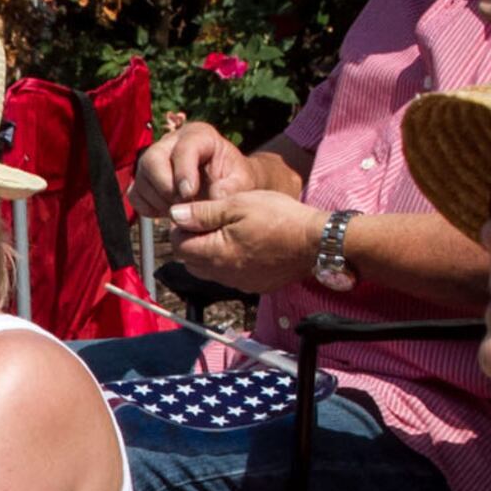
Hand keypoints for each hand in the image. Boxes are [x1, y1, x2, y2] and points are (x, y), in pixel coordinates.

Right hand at [132, 117, 256, 215]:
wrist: (225, 185)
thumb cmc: (235, 180)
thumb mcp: (243, 181)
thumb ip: (233, 187)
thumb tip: (216, 196)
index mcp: (198, 135)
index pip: (183, 148)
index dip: (183, 172)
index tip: (189, 194)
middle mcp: (171, 143)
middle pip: (152, 159)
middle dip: (165, 187)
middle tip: (183, 205)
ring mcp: (155, 159)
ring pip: (141, 177)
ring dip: (158, 200)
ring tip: (180, 210)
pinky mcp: (146, 178)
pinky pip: (135, 193)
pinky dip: (147, 207)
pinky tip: (167, 211)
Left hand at [166, 189, 324, 293]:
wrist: (316, 241)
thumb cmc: (279, 217)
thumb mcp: (237, 205)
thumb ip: (203, 213)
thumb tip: (175, 216)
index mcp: (215, 253)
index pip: (178, 246)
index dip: (182, 227)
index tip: (196, 213)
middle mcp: (223, 274)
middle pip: (190, 261)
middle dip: (193, 242)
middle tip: (211, 221)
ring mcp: (240, 283)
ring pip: (209, 271)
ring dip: (210, 253)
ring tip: (230, 231)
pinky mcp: (255, 285)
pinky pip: (231, 276)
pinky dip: (230, 262)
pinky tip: (246, 246)